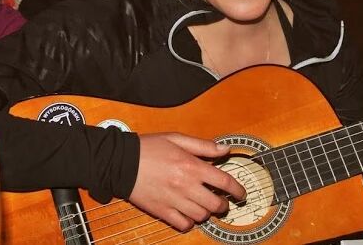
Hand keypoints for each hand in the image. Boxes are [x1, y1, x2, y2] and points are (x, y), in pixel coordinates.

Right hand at [128, 133, 245, 231]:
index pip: (224, 181)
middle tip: (221, 201)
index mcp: (191, 166)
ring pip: (201, 215)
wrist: (121, 162)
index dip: (237, 189)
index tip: (241, 193)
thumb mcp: (177, 139)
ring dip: (206, 212)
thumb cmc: (148, 148)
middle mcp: (185, 185)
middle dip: (223, 204)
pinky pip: (183, 224)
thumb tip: (224, 149)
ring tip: (203, 205)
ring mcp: (174, 200)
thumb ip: (203, 146)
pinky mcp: (162, 211)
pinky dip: (189, 222)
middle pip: (215, 203)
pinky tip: (187, 214)